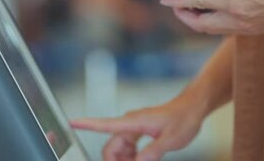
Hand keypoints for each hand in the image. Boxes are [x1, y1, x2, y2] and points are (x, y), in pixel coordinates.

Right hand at [71, 95, 204, 160]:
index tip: (71, 123)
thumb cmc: (183, 118)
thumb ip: (153, 151)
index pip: (105, 124)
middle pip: (110, 146)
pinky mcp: (139, 132)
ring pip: (118, 149)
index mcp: (134, 122)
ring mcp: (134, 128)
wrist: (192, 108)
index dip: (86, 124)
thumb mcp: (171, 139)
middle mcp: (130, 124)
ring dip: (124, 160)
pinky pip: (127, 148)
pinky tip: (143, 160)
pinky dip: (131, 157)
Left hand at [160, 0, 263, 34]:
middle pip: (201, 23)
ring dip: (197, 20)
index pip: (201, 2)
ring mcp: (244, 27)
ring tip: (187, 9)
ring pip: (212, 28)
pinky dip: (212, 22)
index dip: (181, 0)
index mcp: (237, 7)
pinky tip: (212, 13)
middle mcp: (238, 21)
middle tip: (173, 6)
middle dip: (184, 15)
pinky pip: (224, 29)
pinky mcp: (251, 28)